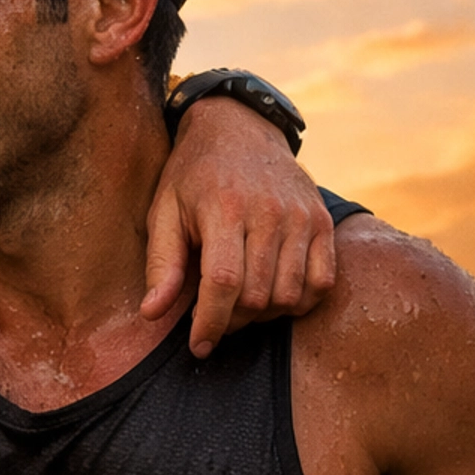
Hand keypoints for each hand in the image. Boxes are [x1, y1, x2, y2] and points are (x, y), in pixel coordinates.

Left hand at [143, 97, 335, 357]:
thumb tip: (152, 314)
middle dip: (232, 321)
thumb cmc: (193, 176)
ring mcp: (301, 217)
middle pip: (257, 295)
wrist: (240, 129)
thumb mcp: (164, 211)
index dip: (210, 323)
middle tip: (215, 318)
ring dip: (263, 315)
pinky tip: (274, 297)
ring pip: (289, 295)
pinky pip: (322, 282)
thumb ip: (161, 264)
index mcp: (223, 209)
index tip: (199, 346)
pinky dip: (300, 302)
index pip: (223, 283)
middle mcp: (269, 212)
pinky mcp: (322, 221)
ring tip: (240, 306)